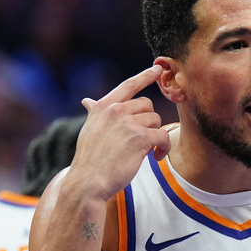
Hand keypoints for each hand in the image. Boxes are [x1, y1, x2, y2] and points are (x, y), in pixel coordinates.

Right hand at [67, 64, 169, 200]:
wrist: (88, 182)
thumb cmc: (89, 159)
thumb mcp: (89, 130)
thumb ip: (95, 113)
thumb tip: (87, 101)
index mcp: (103, 107)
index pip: (128, 85)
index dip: (144, 75)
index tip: (157, 68)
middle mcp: (115, 110)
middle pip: (147, 105)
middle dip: (148, 122)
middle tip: (143, 140)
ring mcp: (128, 123)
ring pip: (156, 120)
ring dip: (155, 136)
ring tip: (147, 152)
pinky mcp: (140, 138)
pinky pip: (163, 135)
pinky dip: (164, 147)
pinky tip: (157, 157)